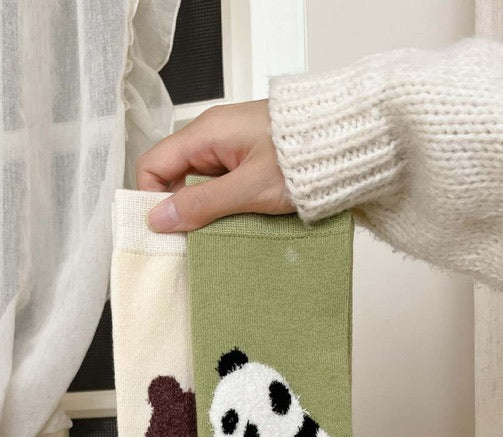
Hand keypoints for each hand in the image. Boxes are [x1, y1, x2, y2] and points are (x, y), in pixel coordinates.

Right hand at [137, 100, 294, 231]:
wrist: (350, 141)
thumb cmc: (305, 158)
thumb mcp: (249, 188)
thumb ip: (202, 203)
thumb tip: (157, 218)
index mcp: (206, 132)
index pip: (153, 163)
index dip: (152, 197)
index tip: (167, 229)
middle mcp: (214, 135)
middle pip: (174, 174)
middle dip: (178, 208)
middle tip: (193, 238)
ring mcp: (233, 146)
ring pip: (198, 183)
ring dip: (203, 210)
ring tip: (219, 231)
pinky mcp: (250, 158)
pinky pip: (221, 184)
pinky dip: (223, 205)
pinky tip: (236, 220)